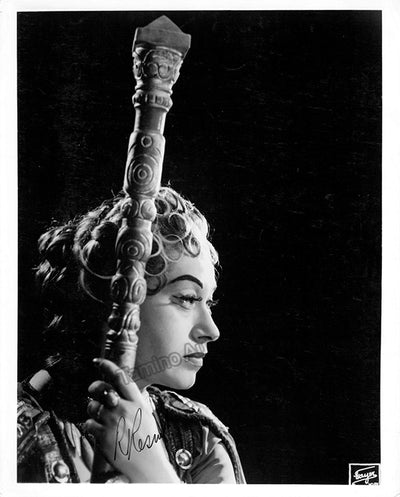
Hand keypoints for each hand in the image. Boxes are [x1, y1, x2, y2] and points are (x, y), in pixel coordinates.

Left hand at [85, 358, 179, 482]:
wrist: (148, 466)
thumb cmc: (147, 441)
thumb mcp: (146, 415)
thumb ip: (133, 401)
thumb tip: (120, 389)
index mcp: (137, 402)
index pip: (121, 377)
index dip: (107, 366)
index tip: (98, 362)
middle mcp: (125, 409)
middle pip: (102, 389)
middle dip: (94, 387)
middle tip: (92, 390)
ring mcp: (113, 422)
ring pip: (92, 406)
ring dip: (92, 410)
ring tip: (100, 417)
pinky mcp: (103, 436)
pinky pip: (88, 424)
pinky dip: (90, 426)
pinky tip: (99, 430)